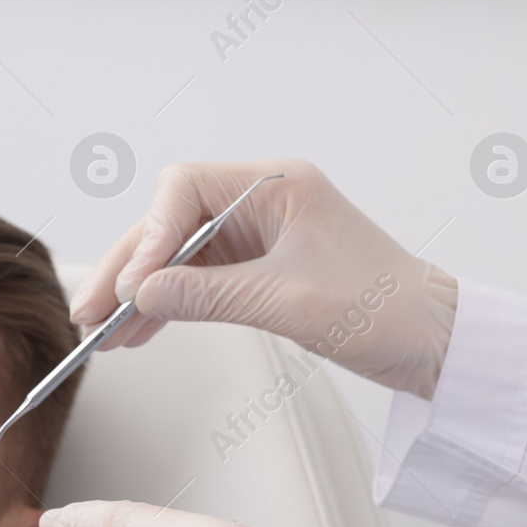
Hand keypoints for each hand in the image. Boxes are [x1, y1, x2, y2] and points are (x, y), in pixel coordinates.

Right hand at [70, 158, 459, 398]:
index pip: (184, 189)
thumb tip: (141, 296)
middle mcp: (263, 200)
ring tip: (101, 332)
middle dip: (129, 268)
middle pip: (171, 222)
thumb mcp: (288, 303)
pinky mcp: (259, 265)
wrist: (435, 340)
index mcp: (278, 185)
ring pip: (177, 253)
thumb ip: (208, 296)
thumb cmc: (385, 310)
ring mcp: (259, 232)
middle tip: (92, 313)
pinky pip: (196, 278)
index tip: (132, 285)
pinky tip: (137, 332)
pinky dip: (167, 303)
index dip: (150, 235)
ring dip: (139, 291)